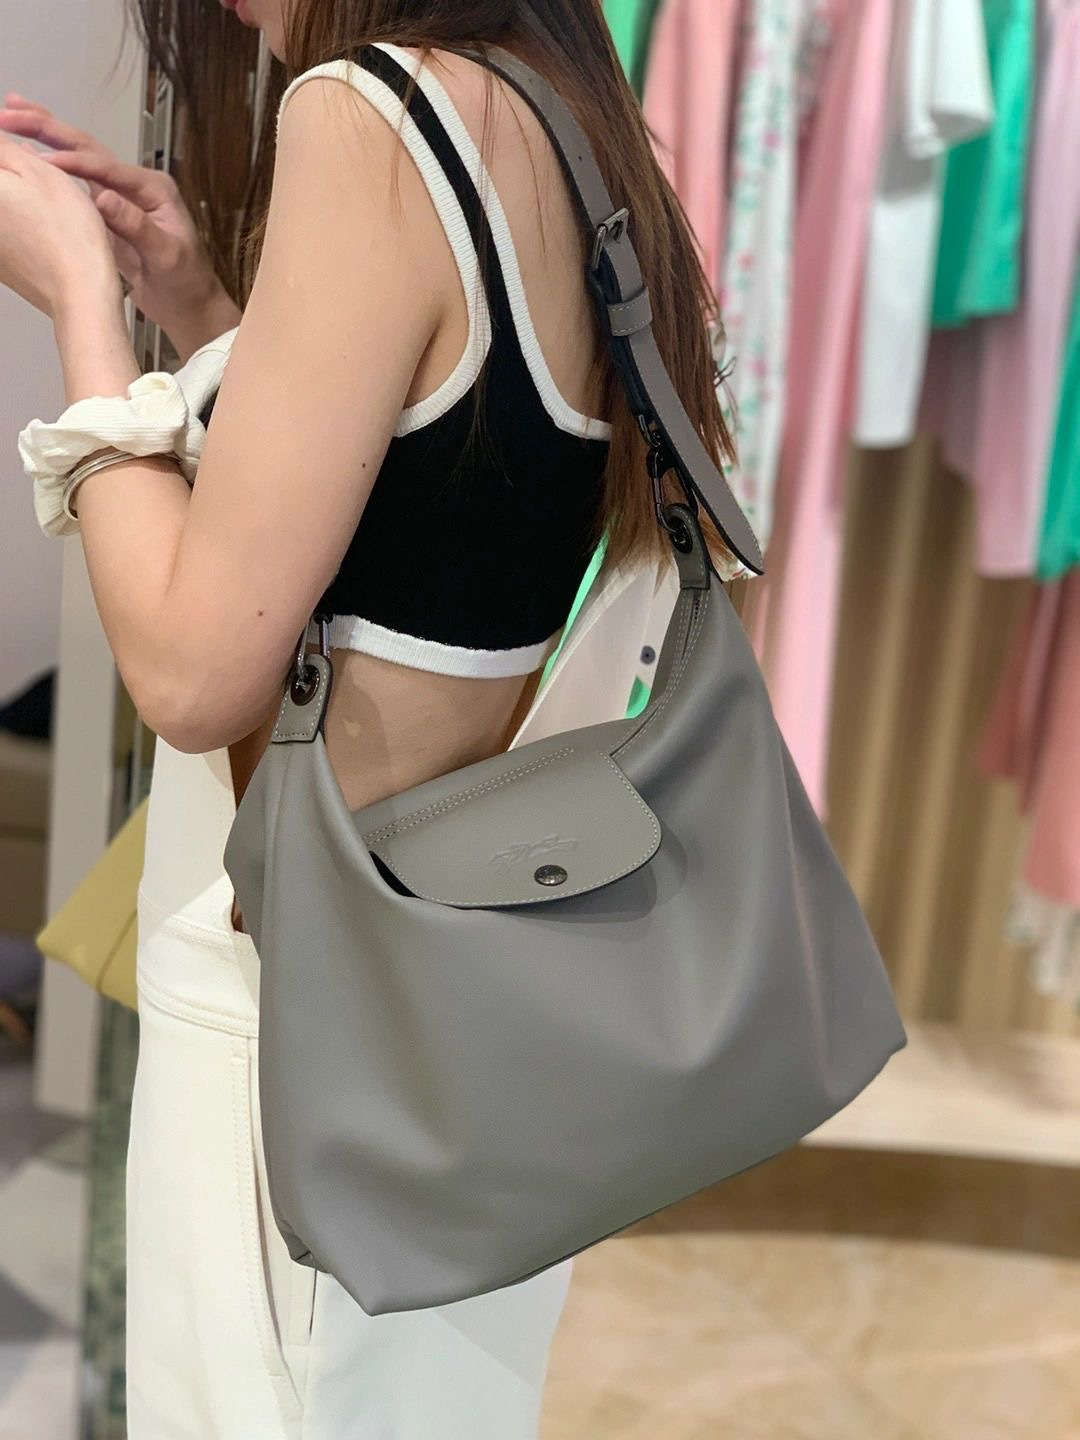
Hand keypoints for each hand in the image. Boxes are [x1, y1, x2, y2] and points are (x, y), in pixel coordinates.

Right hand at [0, 92, 241, 356]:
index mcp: (152, 187)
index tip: (41, 157)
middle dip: (48, 127)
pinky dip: (48, 168)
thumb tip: (102, 195)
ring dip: (44, 137)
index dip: (73, 160)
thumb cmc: (186, 282)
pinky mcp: (105, 212)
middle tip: (11, 109)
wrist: (190, 306)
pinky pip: (72, 185)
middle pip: (86, 148)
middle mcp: (133, 184)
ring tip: (11, 114)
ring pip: (76, 159)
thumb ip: (137, 225)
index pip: (106, 166)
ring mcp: (118, 196)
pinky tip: (26, 155)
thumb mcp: (166, 255)